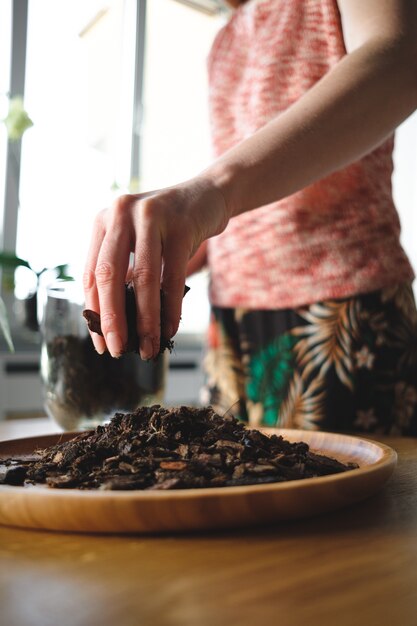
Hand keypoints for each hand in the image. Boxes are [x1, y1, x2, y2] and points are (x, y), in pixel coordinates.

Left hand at [83, 176, 228, 359]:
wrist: (208, 195)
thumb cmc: (169, 228)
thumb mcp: (139, 242)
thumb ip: (125, 272)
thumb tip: (117, 325)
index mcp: (104, 221)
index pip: (92, 273)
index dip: (95, 312)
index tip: (101, 342)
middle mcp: (121, 213)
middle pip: (110, 275)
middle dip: (113, 319)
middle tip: (117, 350)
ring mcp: (151, 216)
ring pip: (143, 279)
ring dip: (145, 320)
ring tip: (148, 347)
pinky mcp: (180, 226)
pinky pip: (173, 276)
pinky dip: (171, 308)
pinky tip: (170, 328)